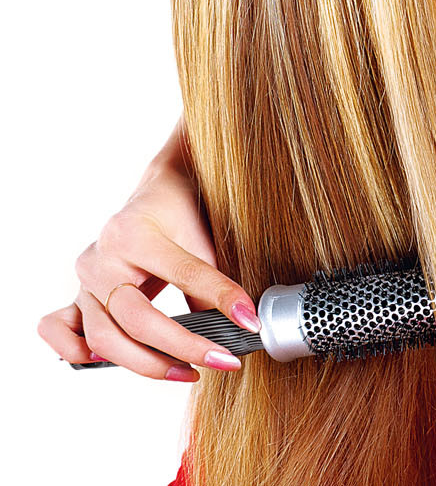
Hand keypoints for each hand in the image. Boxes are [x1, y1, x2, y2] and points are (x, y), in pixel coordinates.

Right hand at [37, 156, 259, 381]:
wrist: (160, 190)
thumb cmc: (182, 211)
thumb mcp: (201, 236)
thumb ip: (208, 285)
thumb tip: (234, 330)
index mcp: (134, 233)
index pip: (183, 274)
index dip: (220, 300)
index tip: (250, 322)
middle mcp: (101, 257)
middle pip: (135, 319)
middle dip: (182, 346)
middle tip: (221, 360)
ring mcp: (84, 278)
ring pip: (103, 338)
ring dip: (146, 364)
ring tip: (187, 372)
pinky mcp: (77, 295)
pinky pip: (59, 329)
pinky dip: (77, 351)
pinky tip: (109, 362)